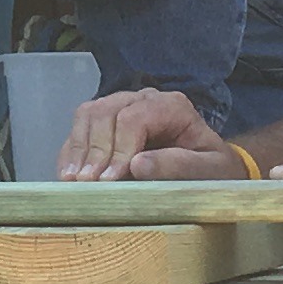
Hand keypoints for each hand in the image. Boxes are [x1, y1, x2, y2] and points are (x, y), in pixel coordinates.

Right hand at [57, 86, 236, 180]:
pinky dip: (71, 152)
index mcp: (171, 106)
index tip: (110, 180)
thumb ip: (180, 165)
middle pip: (106, 112)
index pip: (134, 118)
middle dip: (94, 149)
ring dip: (78, 149)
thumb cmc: (214, 170)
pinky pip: (80, 130)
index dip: (119, 148)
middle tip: (88, 183)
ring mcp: (122, 109)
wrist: (212, 170)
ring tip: (73, 180)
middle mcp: (143, 100)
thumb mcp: (209, 170)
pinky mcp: (108, 126)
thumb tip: (139, 165)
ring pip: (88, 115)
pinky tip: (68, 175)